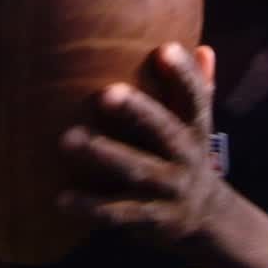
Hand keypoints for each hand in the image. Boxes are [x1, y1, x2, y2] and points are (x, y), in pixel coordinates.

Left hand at [57, 42, 235, 254]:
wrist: (206, 219)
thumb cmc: (187, 156)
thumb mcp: (198, 126)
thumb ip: (199, 89)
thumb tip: (204, 48)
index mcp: (196, 129)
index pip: (195, 98)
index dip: (184, 74)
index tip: (164, 49)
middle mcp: (186, 157)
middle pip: (164, 131)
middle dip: (138, 112)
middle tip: (105, 93)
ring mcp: (170, 190)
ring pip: (137, 170)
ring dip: (104, 155)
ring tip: (67, 138)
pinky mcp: (151, 219)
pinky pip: (119, 213)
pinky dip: (91, 207)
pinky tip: (61, 198)